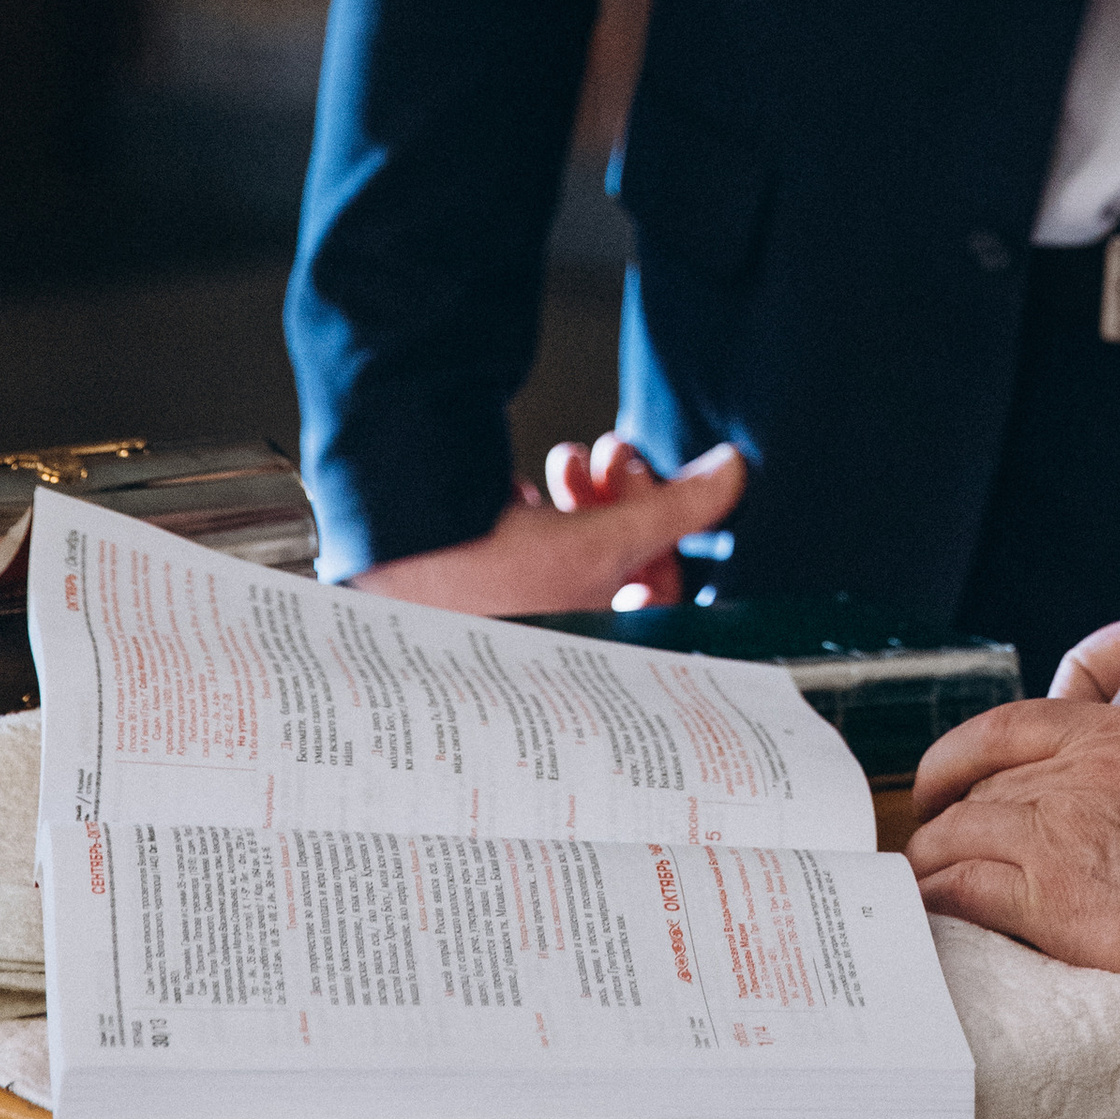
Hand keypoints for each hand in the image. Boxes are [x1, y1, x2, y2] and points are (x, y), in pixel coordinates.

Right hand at [347, 438, 744, 613]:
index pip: (655, 596)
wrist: (387, 553)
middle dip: (618, 501)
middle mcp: (550, 648)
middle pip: (610, 566)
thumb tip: (732, 474)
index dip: (662, 529)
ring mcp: (510, 621)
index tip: (645, 486)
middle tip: (611, 461)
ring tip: (564, 465)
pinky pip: (517, 554)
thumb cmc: (479, 578)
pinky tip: (515, 492)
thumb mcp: (605, 536)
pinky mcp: (471, 593)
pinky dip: (525, 515)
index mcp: (588, 656)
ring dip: (575, 498)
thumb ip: (678, 506)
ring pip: (566, 553)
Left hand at [910, 698, 1119, 1021]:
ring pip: (958, 837)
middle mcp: (1076, 774)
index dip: (958, 755)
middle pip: (978, 788)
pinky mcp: (1051, 901)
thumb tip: (1117, 793)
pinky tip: (935, 917)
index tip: (943, 779)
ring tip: (923, 887)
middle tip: (934, 845)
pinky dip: (939, 902)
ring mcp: (1057, 835)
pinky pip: (965, 892)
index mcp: (1118, 731)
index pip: (1007, 726)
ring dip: (933, 862)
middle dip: (946, 818)